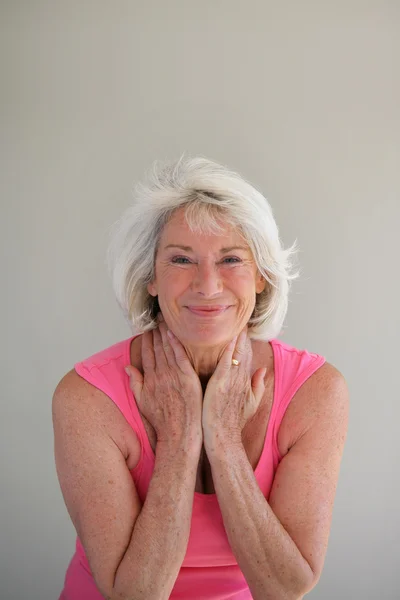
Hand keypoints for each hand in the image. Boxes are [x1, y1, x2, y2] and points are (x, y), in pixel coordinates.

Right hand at [125, 316, 202, 446]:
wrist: (178, 432)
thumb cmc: (162, 419)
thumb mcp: (142, 401)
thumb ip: (134, 382)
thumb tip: (127, 367)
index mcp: (149, 379)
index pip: (147, 354)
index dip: (147, 341)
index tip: (147, 330)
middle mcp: (160, 375)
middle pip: (157, 348)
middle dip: (156, 333)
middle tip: (157, 320)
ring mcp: (174, 375)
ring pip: (168, 349)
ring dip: (165, 334)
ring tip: (165, 322)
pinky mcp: (188, 377)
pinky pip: (181, 356)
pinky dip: (177, 343)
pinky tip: (174, 333)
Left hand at [202, 327, 266, 446]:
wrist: (224, 438)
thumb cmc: (233, 423)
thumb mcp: (250, 404)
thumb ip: (257, 386)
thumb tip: (263, 370)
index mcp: (245, 381)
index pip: (247, 356)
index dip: (246, 341)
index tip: (243, 327)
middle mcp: (240, 378)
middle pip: (242, 350)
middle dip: (242, 334)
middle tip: (239, 317)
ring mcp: (231, 380)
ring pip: (234, 352)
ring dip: (234, 336)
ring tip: (232, 320)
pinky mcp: (220, 383)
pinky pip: (224, 360)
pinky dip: (225, 348)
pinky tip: (226, 336)